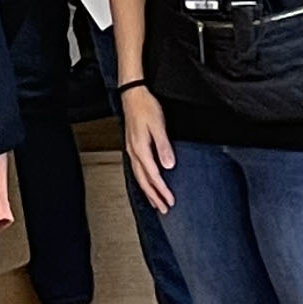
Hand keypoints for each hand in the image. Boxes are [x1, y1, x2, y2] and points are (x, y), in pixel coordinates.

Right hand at [117, 84, 175, 213]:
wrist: (133, 95)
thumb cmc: (145, 107)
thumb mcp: (158, 126)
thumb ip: (163, 146)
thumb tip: (168, 165)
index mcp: (140, 149)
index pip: (153, 176)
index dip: (162, 190)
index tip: (170, 200)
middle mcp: (134, 152)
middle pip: (144, 181)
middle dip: (154, 196)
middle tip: (164, 208)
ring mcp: (132, 150)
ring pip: (139, 177)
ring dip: (148, 191)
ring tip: (156, 202)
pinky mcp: (133, 147)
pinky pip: (137, 170)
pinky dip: (143, 181)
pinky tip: (147, 182)